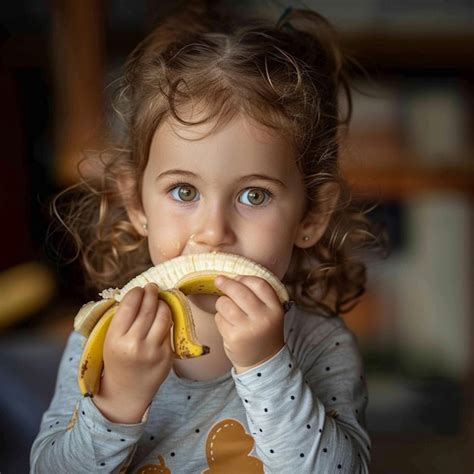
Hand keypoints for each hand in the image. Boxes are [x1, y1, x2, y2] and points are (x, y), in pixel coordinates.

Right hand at [93, 283, 173, 422]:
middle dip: (152, 293)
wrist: (127, 391)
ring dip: (163, 304)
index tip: (139, 289)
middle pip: (149, 308)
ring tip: (159, 300)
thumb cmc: (117, 360)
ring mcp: (154, 350)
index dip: (136, 293)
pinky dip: (167, 320)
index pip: (130, 306)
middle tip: (153, 287)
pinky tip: (163, 316)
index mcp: (116, 339)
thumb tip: (138, 294)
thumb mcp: (110, 340)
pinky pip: (169, 329)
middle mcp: (135, 344)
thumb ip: (122, 319)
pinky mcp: (167, 355)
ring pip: (164, 316)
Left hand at [214, 275, 284, 372]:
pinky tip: (227, 324)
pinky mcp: (234, 338)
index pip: (260, 284)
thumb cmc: (262, 331)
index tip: (236, 278)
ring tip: (226, 309)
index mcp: (275, 308)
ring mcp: (248, 329)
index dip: (245, 278)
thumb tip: (230, 278)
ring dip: (221, 303)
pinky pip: (219, 318)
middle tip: (218, 280)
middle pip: (240, 291)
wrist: (263, 361)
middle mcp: (263, 318)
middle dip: (226, 283)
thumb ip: (257, 296)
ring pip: (225, 304)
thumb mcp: (269, 312)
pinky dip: (220, 318)